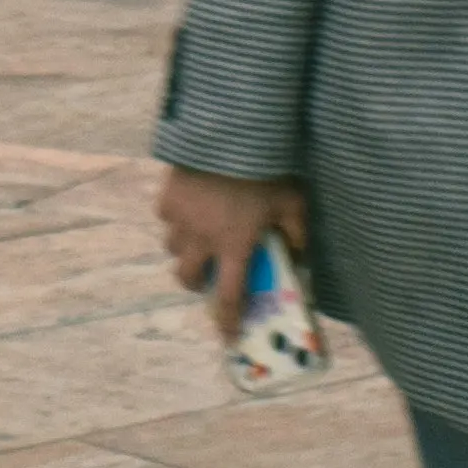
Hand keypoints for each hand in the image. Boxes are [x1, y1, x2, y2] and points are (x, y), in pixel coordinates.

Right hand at [155, 166, 306, 338]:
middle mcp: (201, 239)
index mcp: (233, 246)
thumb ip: (297, 234)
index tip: (230, 337)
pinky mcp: (167, 196)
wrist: (228, 131)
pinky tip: (193, 205)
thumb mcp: (293, 202)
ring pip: (173, 248)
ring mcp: (180, 218)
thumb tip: (300, 257)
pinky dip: (178, 219)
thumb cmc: (265, 170)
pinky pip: (167, 217)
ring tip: (201, 236)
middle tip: (209, 276)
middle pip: (186, 278)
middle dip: (196, 284)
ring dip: (186, 250)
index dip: (228, 322)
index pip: (227, 298)